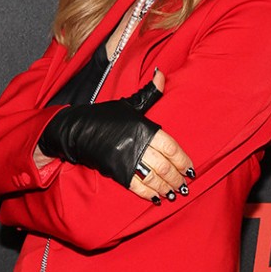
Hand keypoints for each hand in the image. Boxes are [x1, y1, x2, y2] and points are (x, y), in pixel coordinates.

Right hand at [37, 71, 191, 202]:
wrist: (79, 130)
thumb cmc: (106, 116)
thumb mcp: (130, 104)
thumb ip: (150, 93)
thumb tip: (161, 73)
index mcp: (145, 128)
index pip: (172, 147)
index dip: (183, 161)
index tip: (191, 170)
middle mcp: (139, 144)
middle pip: (165, 166)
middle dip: (177, 178)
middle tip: (185, 186)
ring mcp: (128, 159)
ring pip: (154, 178)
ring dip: (166, 188)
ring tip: (174, 194)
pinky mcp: (118, 172)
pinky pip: (137, 186)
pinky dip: (148, 194)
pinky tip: (157, 198)